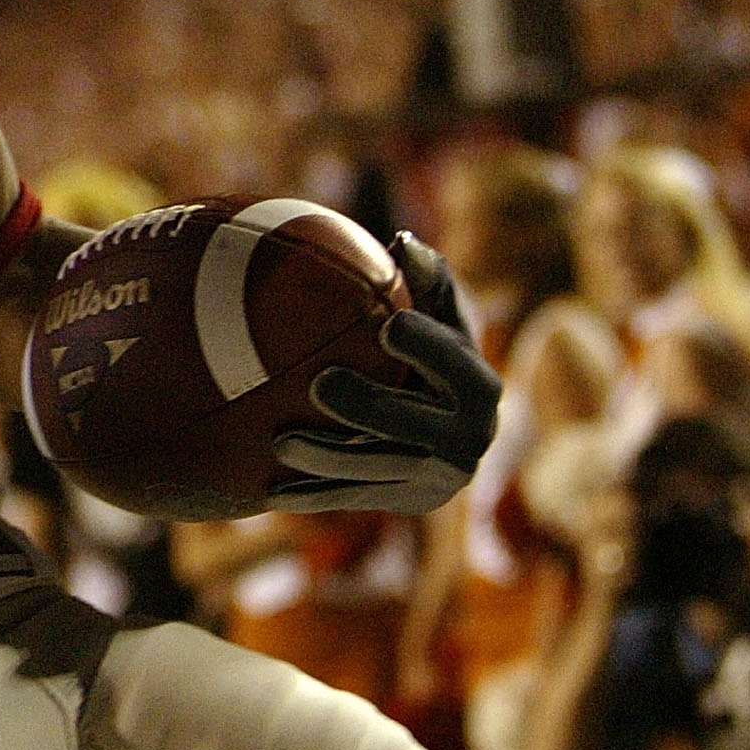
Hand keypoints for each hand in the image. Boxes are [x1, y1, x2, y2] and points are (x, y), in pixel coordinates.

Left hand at [269, 233, 499, 515]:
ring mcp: (436, 477)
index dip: (427, 348)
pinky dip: (313, 496)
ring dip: (330, 460)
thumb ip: (425, 281)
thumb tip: (404, 247)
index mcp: (478, 387)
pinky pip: (355, 500)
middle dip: (371, 408)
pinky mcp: (406, 503)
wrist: (436, 429)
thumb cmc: (421, 349)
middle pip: (418, 428)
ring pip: (380, 472)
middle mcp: (468, 438)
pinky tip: (271, 493)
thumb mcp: (434, 314)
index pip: (458, 367)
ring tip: (282, 441)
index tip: (389, 325)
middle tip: (320, 384)